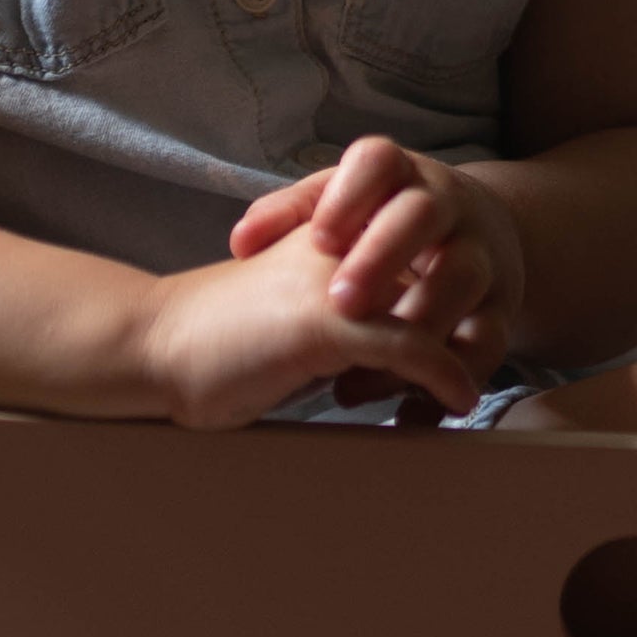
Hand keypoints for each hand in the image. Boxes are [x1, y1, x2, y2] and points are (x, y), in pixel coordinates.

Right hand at [140, 214, 487, 430]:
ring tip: (476, 384)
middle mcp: (338, 245)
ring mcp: (333, 279)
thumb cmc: (213, 340)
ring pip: (434, 303)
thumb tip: (387, 344)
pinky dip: (444, 377)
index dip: (454, 286)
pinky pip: (411, 345)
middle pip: (440, 267)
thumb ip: (338, 307)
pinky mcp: (325, 322)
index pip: (419, 245)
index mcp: (329, 233)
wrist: (150, 346)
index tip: (473, 331)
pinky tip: (459, 402)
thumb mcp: (289, 311)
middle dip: (471, 315)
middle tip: (486, 359)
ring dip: (466, 348)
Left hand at [229, 136, 524, 403]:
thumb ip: (291, 216)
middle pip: (422, 216)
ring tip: (364, 368)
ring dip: (416, 323)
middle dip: (382, 257)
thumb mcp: (343, 206)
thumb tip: (243, 242)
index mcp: (400, 174)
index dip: (348, 196)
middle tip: (342, 303)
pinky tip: (408, 409)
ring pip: (461, 280)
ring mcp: (481, 254)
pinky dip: (450, 381)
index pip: (377, 162)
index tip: (319, 237)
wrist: (477, 235)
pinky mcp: (501, 309)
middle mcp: (447, 205)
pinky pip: (487, 343)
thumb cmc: (385, 224)